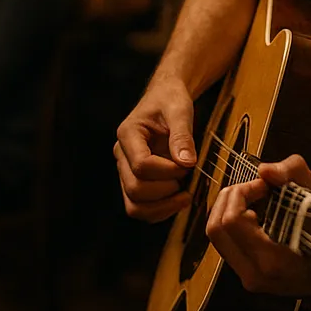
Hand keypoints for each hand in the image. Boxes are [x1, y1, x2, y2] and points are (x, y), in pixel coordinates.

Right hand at [113, 76, 197, 221]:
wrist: (165, 98)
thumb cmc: (171, 100)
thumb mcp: (180, 109)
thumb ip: (182, 135)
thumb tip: (186, 163)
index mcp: (128, 134)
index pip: (141, 165)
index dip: (167, 171)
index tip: (188, 164)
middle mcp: (122, 156)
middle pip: (135, 189)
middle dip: (166, 190)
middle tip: (187, 177)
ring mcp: (126, 171)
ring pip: (134, 206)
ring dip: (162, 207)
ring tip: (185, 195)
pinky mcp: (135, 182)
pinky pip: (141, 208)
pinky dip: (160, 211)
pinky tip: (178, 200)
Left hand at [206, 155, 310, 296]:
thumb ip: (291, 172)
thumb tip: (264, 170)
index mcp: (272, 259)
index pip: (231, 220)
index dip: (243, 192)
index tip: (265, 185)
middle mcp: (256, 276)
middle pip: (216, 228)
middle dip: (231, 199)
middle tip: (256, 188)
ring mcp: (252, 280)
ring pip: (217, 237)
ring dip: (231, 211)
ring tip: (258, 202)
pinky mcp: (250, 279)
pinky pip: (228, 246)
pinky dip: (236, 226)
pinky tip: (258, 217)